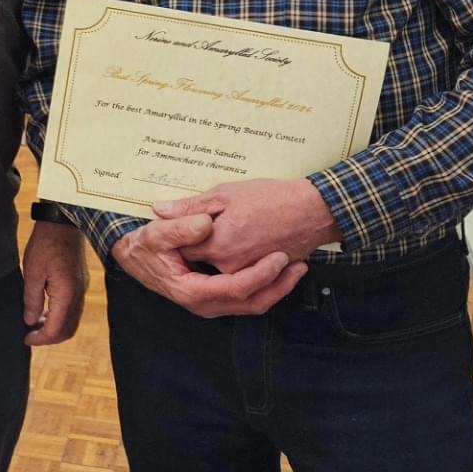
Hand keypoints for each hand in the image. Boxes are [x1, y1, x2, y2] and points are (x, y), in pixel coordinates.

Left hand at [21, 221, 87, 345]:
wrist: (63, 222)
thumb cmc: (46, 243)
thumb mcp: (32, 272)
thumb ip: (32, 299)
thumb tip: (30, 321)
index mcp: (66, 294)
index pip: (56, 329)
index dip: (40, 339)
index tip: (26, 339)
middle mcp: (78, 295)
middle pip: (68, 330)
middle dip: (49, 337)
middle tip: (31, 335)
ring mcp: (82, 289)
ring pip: (72, 320)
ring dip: (55, 327)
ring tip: (36, 323)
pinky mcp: (80, 282)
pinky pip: (74, 309)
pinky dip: (61, 316)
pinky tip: (46, 310)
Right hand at [111, 213, 306, 318]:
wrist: (134, 257)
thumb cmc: (145, 245)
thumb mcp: (157, 232)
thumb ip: (180, 227)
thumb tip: (205, 224)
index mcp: (192, 291)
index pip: (235, 288)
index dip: (261, 274)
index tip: (279, 256)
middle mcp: (205, 304)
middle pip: (252, 302)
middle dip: (279, 285)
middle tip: (300, 263)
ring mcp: (212, 304)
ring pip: (254, 304)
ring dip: (278, 288)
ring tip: (298, 266)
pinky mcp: (217, 298)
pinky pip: (248, 298)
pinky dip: (267, 286)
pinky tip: (279, 270)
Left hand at [160, 177, 341, 272]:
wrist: (313, 212)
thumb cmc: (271, 198)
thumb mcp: (225, 194)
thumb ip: (190, 207)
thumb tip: (158, 210)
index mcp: (217, 245)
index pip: (180, 249)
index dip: (175, 238)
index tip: (175, 227)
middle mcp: (229, 266)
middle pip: (197, 264)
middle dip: (193, 249)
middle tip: (196, 231)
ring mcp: (247, 274)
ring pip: (217, 273)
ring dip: (213, 258)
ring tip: (220, 237)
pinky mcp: (261, 277)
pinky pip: (239, 277)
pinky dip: (232, 265)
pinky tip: (236, 246)